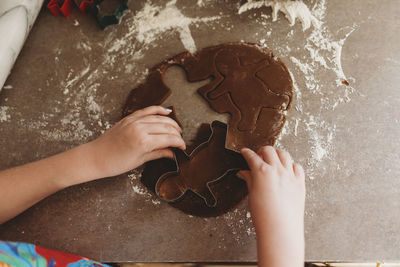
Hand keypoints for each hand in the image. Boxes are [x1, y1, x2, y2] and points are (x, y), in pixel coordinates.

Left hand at [86, 106, 185, 178]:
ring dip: (170, 123)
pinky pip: (147, 111)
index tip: (183, 147)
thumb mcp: (139, 160)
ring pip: (159, 118)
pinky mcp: (129, 118)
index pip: (169, 139)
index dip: (179, 143)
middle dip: (176, 133)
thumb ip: (158, 153)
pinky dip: (158, 110)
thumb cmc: (115, 163)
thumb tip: (172, 153)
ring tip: (177, 129)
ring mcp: (134, 121)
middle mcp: (140, 128)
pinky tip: (166, 111)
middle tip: (180, 140)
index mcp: (143, 142)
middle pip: (166, 127)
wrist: (95, 157)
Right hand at [238, 146, 304, 266]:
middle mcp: (277, 170)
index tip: (245, 152)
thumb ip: (249, 179)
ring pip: (284, 154)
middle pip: (269, 150)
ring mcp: (290, 175)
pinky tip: (287, 170)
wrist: (280, 229)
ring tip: (272, 160)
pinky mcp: (300, 183)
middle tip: (258, 156)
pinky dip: (291, 165)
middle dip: (262, 151)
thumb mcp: (252, 195)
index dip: (246, 153)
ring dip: (277, 154)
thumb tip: (244, 173)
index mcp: (262, 172)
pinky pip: (297, 167)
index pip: (252, 156)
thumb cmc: (264, 215)